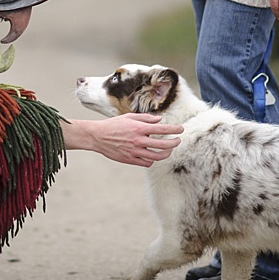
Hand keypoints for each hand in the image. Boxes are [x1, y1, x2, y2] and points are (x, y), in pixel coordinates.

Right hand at [62, 113, 182, 166]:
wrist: (98, 136)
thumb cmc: (113, 125)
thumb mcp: (129, 117)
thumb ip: (145, 118)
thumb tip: (159, 120)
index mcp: (139, 128)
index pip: (162, 129)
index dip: (174, 130)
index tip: (181, 130)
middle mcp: (139, 141)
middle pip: (163, 145)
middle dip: (174, 143)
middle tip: (177, 141)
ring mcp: (135, 152)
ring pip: (157, 156)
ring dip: (166, 154)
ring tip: (168, 150)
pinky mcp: (130, 159)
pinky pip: (146, 162)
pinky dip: (152, 160)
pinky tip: (153, 156)